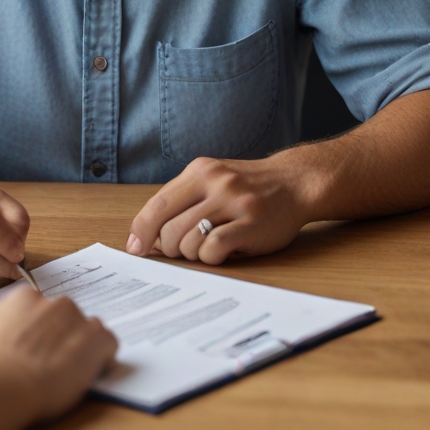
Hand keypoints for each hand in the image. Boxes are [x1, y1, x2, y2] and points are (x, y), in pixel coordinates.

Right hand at [0, 286, 117, 421]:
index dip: (41, 332)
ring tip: (68, 372)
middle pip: (66, 317)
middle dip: (62, 337)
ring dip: (82, 347)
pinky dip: (103, 358)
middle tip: (50, 363)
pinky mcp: (97, 340)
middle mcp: (54, 302)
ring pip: (89, 330)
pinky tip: (88, 374)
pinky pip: (109, 344)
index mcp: (24, 297)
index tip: (36, 349)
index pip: (40, 309)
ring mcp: (77, 319)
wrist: (0, 385)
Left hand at [126, 156, 311, 264]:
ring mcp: (234, 202)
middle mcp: (215, 183)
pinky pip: (214, 249)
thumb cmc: (247, 188)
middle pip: (169, 227)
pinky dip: (210, 258)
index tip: (135, 248)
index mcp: (199, 171)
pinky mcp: (252, 224)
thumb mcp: (212, 181)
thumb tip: (147, 236)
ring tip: (208, 248)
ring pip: (189, 241)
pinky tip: (222, 253)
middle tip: (184, 249)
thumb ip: (182, 201)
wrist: (295, 183)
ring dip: (192, 254)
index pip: (157, 204)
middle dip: (169, 247)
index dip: (141, 230)